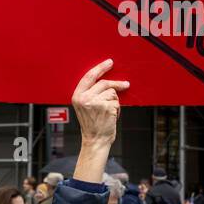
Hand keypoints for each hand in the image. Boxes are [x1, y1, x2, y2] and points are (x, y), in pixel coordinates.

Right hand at [71, 59, 127, 182]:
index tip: (109, 63)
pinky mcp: (106, 107)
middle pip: (104, 83)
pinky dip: (117, 109)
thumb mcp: (84, 107)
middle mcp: (84, 98)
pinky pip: (117, 102)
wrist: (95, 140)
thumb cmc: (92, 125)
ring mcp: (95, 102)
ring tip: (109, 113)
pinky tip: (111, 117)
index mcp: (77, 96)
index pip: (89, 77)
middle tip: (126, 84)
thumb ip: (90, 93)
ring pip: (112, 93)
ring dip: (115, 102)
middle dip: (117, 83)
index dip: (100, 68)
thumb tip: (105, 81)